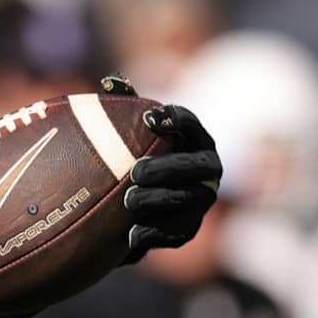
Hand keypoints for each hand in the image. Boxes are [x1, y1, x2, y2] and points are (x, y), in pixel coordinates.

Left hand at [110, 81, 220, 260]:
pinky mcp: (188, 228)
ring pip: (186, 200)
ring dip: (158, 201)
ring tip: (129, 201)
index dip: (174, 120)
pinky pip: (176, 233)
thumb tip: (111, 81)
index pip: (190, 124)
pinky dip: (154, 234)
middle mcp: (205, 168)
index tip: (149, 120)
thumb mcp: (126, 132)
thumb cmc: (131, 155)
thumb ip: (122, 105)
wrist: (129, 205)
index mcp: (192, 138)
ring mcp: (199, 199)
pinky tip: (131, 236)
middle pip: (193, 167)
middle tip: (135, 172)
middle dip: (167, 169)